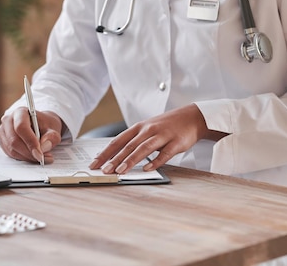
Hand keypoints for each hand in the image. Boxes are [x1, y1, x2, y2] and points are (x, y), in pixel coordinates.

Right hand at [0, 108, 62, 163]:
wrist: (40, 125)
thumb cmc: (45, 124)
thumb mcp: (54, 128)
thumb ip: (51, 136)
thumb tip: (43, 147)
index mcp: (20, 112)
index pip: (21, 127)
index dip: (30, 141)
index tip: (40, 153)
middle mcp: (8, 120)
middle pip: (14, 140)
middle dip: (29, 153)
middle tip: (43, 158)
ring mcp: (3, 132)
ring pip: (12, 150)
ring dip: (27, 157)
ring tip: (42, 157)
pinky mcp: (3, 142)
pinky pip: (11, 154)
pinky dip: (23, 158)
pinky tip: (33, 156)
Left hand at [89, 104, 226, 173]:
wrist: (192, 117)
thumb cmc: (166, 126)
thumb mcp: (147, 129)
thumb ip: (134, 141)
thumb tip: (116, 157)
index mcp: (138, 128)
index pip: (118, 141)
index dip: (105, 152)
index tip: (94, 163)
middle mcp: (148, 130)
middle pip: (128, 145)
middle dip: (114, 159)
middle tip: (104, 170)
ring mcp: (162, 135)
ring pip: (143, 148)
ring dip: (130, 160)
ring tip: (120, 171)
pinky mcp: (176, 142)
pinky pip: (165, 153)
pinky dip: (155, 161)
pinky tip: (147, 168)